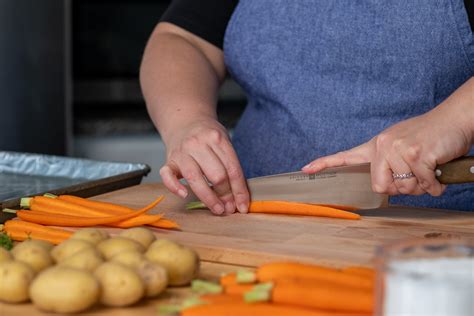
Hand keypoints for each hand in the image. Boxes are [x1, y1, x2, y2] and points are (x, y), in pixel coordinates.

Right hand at [159, 118, 248, 214]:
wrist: (185, 121)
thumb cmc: (207, 137)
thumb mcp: (223, 142)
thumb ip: (229, 165)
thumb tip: (237, 196)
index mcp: (217, 138)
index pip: (233, 169)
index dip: (239, 190)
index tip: (242, 206)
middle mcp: (199, 143)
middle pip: (216, 174)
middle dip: (226, 195)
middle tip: (230, 208)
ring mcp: (182, 151)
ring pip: (195, 178)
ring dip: (208, 197)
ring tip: (218, 209)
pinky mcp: (169, 159)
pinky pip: (168, 175)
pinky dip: (175, 187)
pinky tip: (185, 195)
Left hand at [301, 104, 471, 195]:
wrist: (454, 119)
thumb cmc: (430, 136)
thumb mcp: (402, 146)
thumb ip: (390, 164)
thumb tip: (388, 188)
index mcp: (377, 145)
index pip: (346, 156)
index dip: (325, 163)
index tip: (306, 169)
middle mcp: (383, 145)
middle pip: (380, 186)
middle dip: (401, 188)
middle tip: (416, 176)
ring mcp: (398, 149)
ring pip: (404, 188)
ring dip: (421, 186)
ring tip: (428, 168)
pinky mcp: (416, 154)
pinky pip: (423, 184)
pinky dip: (434, 185)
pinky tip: (438, 170)